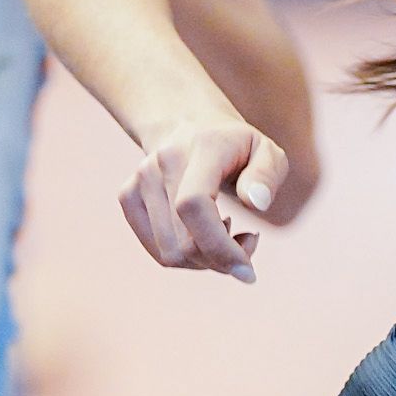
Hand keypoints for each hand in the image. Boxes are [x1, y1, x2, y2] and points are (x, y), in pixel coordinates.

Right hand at [118, 113, 289, 284]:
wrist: (192, 126)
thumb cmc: (237, 148)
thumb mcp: (268, 152)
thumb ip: (268, 174)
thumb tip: (256, 202)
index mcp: (203, 148)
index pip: (193, 204)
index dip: (218, 246)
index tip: (247, 270)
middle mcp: (163, 161)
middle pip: (183, 241)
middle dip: (221, 259)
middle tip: (246, 242)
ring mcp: (140, 178)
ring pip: (170, 254)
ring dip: (205, 260)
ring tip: (227, 233)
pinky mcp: (128, 196)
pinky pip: (158, 251)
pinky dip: (185, 257)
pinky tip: (203, 233)